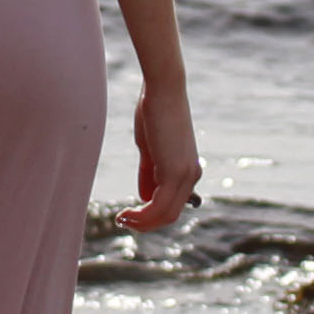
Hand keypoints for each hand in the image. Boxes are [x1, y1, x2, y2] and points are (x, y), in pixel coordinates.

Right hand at [118, 87, 200, 231]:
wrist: (164, 89)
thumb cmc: (155, 112)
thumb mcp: (150, 149)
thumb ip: (149, 173)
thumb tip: (144, 197)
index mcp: (188, 170)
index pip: (172, 204)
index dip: (151, 215)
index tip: (129, 214)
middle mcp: (191, 175)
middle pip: (170, 214)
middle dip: (146, 223)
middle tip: (123, 221)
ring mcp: (186, 175)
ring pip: (166, 214)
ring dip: (142, 223)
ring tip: (122, 220)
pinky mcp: (176, 172)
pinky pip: (159, 206)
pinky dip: (143, 215)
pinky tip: (126, 214)